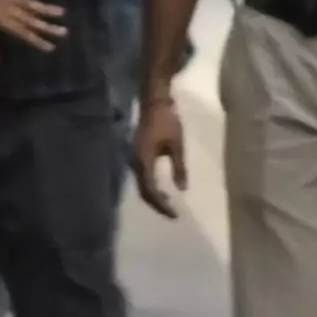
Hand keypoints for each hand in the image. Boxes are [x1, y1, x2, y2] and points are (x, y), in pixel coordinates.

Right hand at [133, 95, 188, 218]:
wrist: (154, 102)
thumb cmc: (167, 121)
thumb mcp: (177, 144)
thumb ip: (179, 167)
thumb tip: (182, 190)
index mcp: (143, 160)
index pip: (150, 190)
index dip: (161, 204)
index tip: (175, 213)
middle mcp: (135, 162)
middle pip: (143, 191)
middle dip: (157, 204)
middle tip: (172, 214)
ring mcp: (134, 159)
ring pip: (141, 185)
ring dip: (154, 197)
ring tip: (168, 205)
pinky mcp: (137, 156)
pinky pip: (142, 178)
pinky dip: (151, 187)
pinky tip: (162, 190)